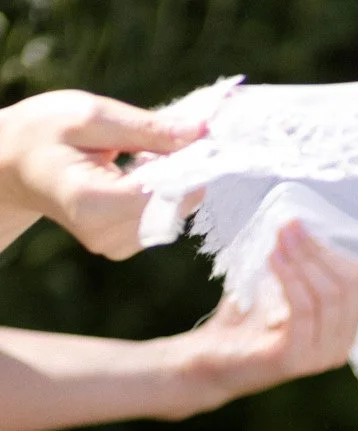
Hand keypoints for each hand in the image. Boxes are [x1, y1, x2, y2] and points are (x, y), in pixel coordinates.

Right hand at [0, 90, 204, 256]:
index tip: (198, 138)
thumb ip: (147, 128)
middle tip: (169, 138)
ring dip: (171, 182)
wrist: (15, 165)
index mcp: (92, 203)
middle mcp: (106, 236)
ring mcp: (114, 247)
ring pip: (171, 215)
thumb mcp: (91, 117)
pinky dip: (161, 194)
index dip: (187, 165)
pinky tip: (138, 173)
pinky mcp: (122, 247)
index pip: (161, 193)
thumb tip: (200, 133)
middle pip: (171, 207)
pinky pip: (160, 220)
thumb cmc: (45, 133)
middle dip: (181, 172)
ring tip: (141, 154)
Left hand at [166, 220, 357, 414]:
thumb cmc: (245, 319)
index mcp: (343, 329)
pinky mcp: (296, 360)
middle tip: (289, 227)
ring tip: (279, 238)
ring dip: (303, 260)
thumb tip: (304, 219)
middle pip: (348, 287)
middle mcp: (339, 348)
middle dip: (317, 250)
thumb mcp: (280, 285)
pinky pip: (304, 310)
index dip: (332, 249)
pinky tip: (273, 258)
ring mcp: (319, 358)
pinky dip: (290, 278)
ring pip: (329, 296)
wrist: (211, 359)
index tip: (300, 225)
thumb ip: (300, 263)